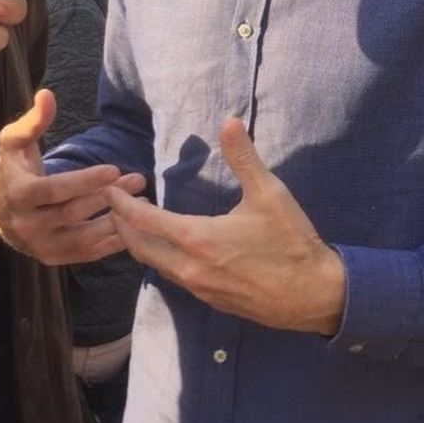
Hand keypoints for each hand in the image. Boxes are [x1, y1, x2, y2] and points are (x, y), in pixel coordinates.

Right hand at [0, 89, 142, 263]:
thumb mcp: (15, 143)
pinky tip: (133, 224)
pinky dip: (112, 243)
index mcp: (18, 195)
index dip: (84, 181)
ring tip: (142, 201)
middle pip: (74, 213)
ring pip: (84, 237)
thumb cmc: (14, 170)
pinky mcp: (54, 258)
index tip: (114, 168)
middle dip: (108, 196)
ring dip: (116, 220)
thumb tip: (47, 94)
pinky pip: (88, 254)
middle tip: (137, 180)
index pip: (54, 190)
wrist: (3, 213)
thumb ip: (33, 121)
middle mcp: (27, 226)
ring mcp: (41, 246)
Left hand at [106, 119, 346, 334]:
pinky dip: (161, 259)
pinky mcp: (210, 300)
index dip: (122, 204)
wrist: (313, 295)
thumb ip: (244, 158)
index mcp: (197, 239)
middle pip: (139, 247)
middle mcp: (189, 268)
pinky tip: (171, 248)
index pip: (143, 221)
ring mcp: (198, 288)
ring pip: (155, 265)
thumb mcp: (269, 194)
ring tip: (140, 222)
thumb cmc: (291, 243)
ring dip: (141, 243)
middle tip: (119, 204)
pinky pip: (173, 278)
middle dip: (122, 225)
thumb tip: (229, 121)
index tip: (110, 189)